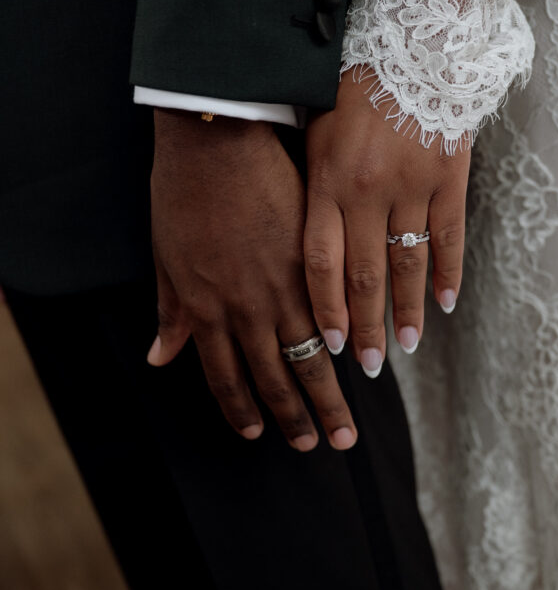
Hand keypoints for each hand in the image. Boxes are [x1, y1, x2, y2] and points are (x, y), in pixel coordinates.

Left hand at [147, 110, 356, 451]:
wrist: (214, 143)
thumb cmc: (183, 195)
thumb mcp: (166, 260)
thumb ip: (172, 312)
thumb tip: (159, 357)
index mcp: (207, 310)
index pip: (225, 377)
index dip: (242, 409)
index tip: (258, 432)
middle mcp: (247, 309)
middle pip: (274, 378)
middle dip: (296, 418)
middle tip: (316, 446)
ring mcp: (283, 286)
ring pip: (309, 356)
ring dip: (328, 397)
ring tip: (345, 428)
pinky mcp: (314, 258)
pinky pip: (334, 313)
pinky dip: (349, 341)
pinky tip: (365, 358)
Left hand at [305, 72, 469, 376]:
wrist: (410, 38)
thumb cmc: (349, 84)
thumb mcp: (312, 129)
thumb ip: (308, 184)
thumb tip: (293, 238)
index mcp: (327, 181)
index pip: (321, 263)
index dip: (326, 310)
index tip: (332, 346)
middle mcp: (368, 191)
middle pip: (364, 276)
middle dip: (366, 326)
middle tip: (371, 365)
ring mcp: (412, 186)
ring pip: (408, 264)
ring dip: (408, 311)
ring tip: (406, 346)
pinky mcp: (449, 175)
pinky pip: (449, 237)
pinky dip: (448, 273)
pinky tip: (446, 303)